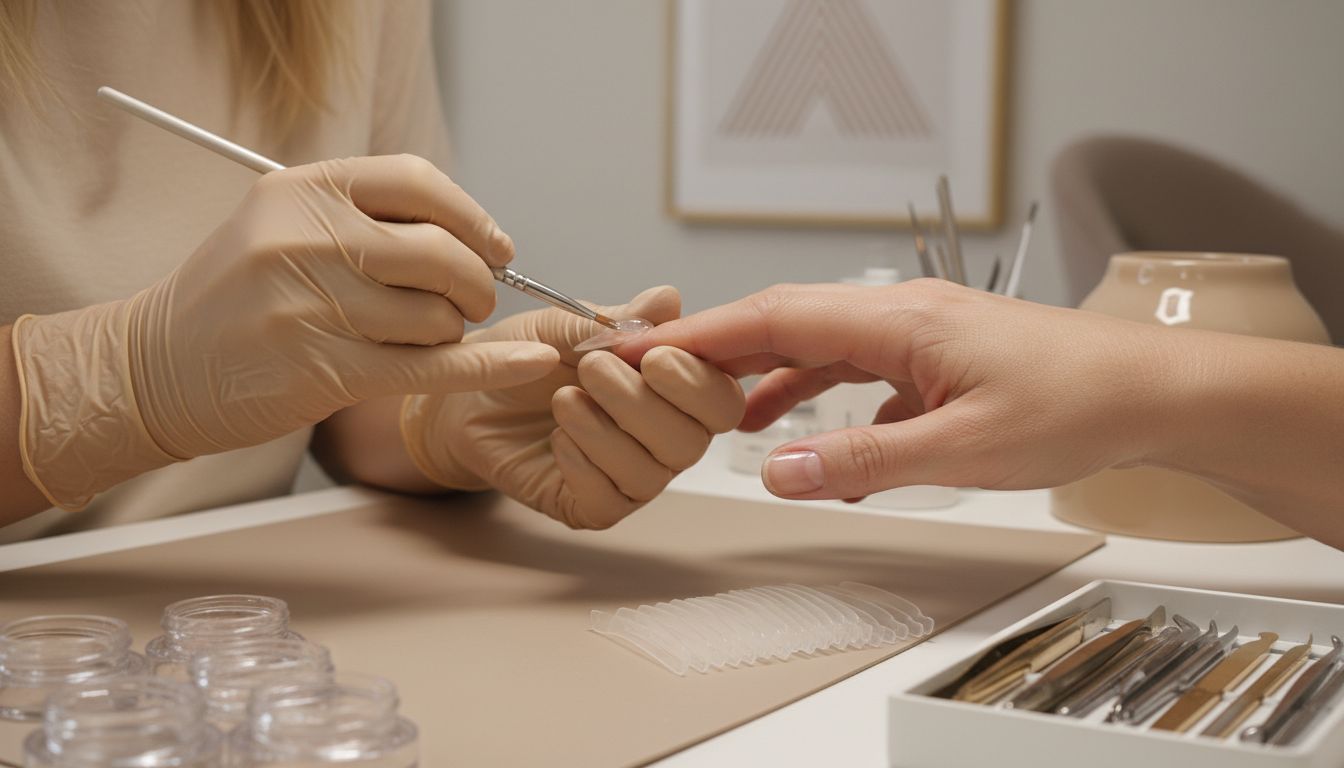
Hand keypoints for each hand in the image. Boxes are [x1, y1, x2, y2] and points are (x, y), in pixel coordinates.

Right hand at [12, 155, 556, 507]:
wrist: (155, 366)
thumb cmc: (237, 297)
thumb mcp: (283, 225)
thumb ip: (365, 217)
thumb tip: (471, 235)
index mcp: (302, 191)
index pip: (418, 182)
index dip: (472, 216)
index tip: (496, 247)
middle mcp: (307, 240)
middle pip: (441, 251)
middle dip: (476, 281)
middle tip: (472, 301)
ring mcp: (313, 306)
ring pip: (436, 316)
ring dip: (450, 332)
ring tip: (422, 337)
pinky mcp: (324, 370)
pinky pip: (431, 367)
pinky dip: (489, 367)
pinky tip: (529, 364)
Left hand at [401, 286, 745, 528]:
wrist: (466, 398)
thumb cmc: (522, 359)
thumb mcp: (564, 325)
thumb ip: (616, 320)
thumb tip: (666, 299)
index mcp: (673, 389)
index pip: (720, 397)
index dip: (694, 379)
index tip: (650, 355)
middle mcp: (664, 437)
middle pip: (693, 439)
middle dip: (642, 402)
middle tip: (592, 369)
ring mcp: (633, 477)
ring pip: (651, 471)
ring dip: (605, 430)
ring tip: (563, 398)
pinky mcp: (596, 508)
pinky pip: (610, 499)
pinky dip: (584, 463)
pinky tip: (558, 438)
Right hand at [616, 280, 1180, 500]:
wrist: (1152, 392)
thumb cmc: (1075, 405)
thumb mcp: (964, 448)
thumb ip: (866, 459)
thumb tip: (778, 471)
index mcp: (897, 321)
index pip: (772, 319)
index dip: (695, 333)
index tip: (632, 345)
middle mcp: (899, 316)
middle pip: (784, 321)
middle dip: (713, 347)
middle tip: (648, 369)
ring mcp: (919, 335)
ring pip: (819, 346)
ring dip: (765, 376)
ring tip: (715, 410)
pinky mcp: (938, 361)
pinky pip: (860, 374)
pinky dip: (823, 401)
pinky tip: (820, 444)